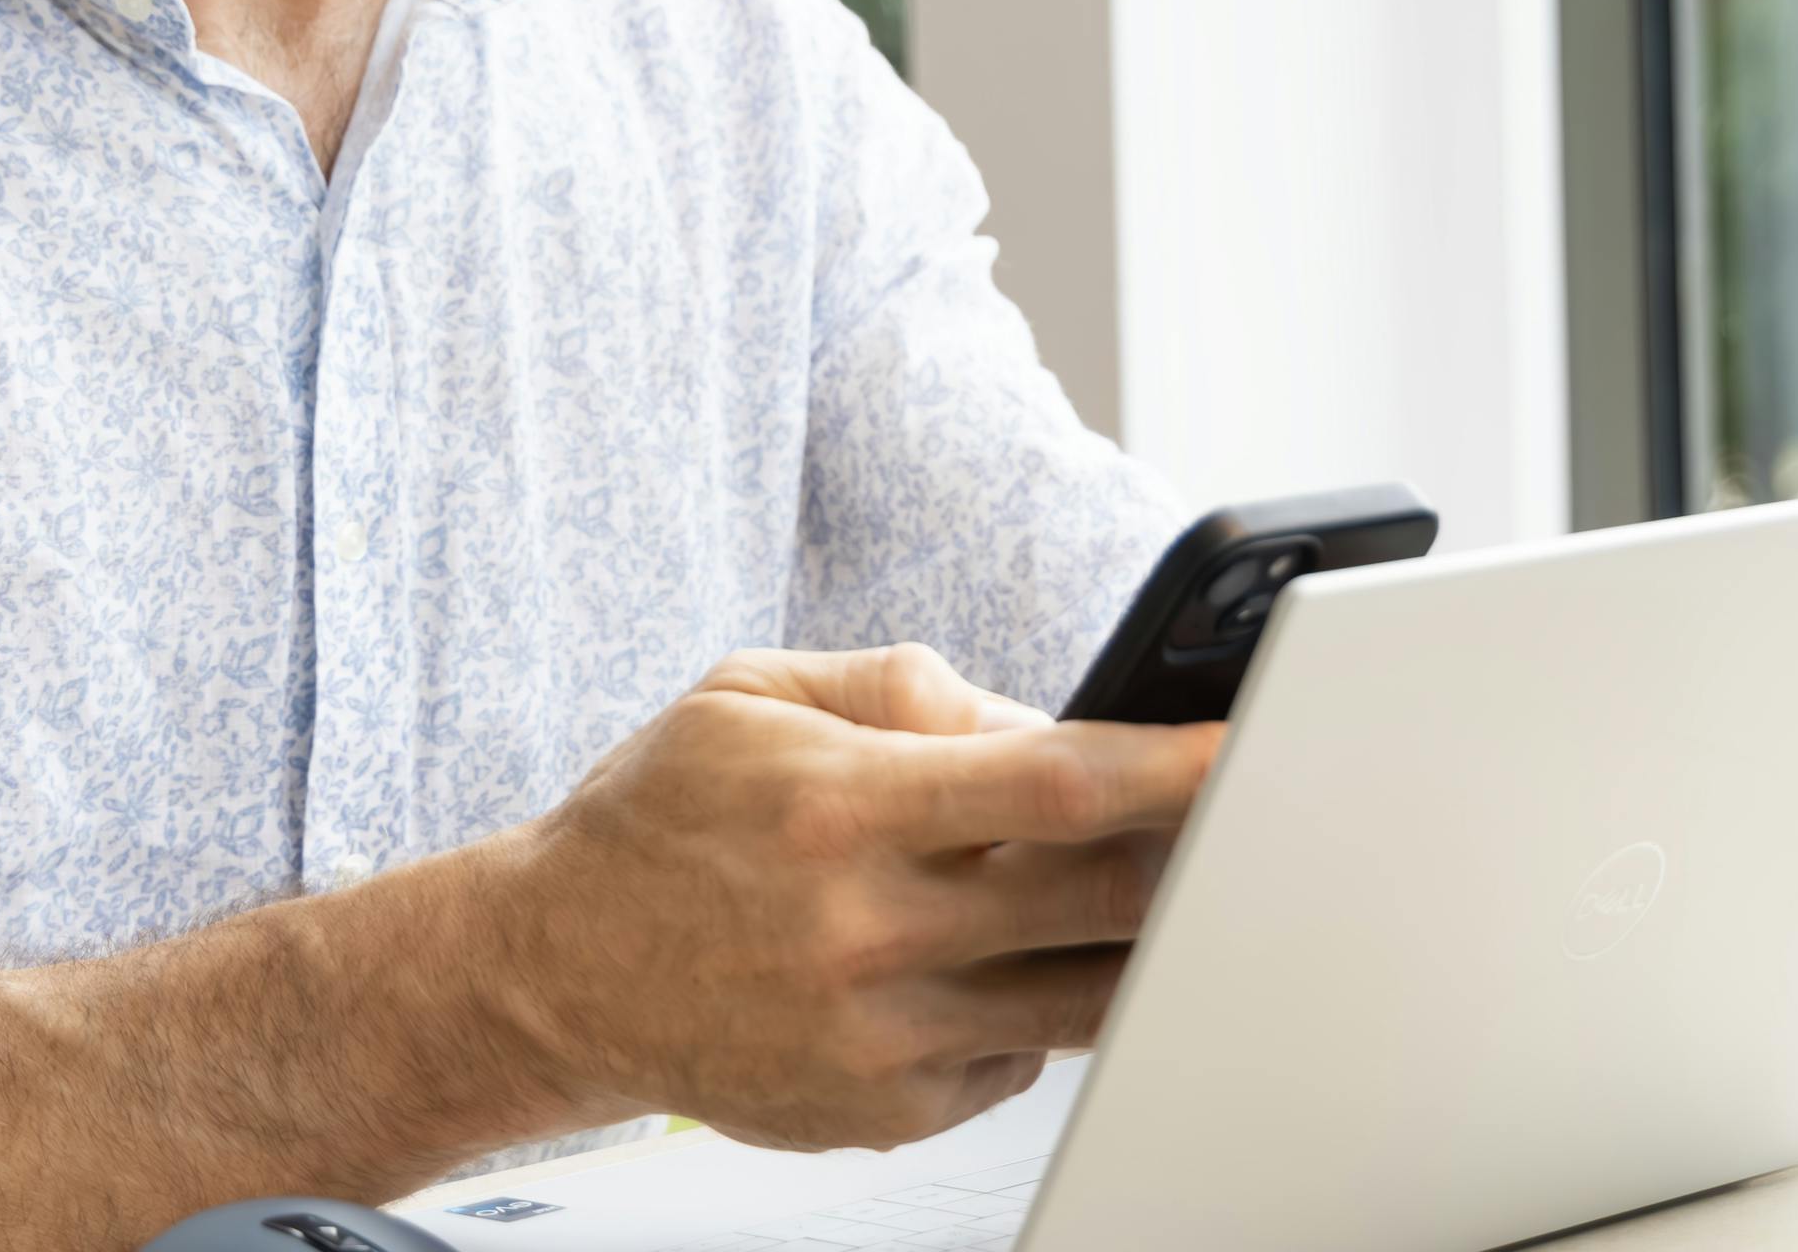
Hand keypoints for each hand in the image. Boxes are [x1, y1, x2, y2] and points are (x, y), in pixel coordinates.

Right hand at [486, 643, 1220, 1151]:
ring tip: (1134, 893)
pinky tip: (989, 961)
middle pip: (1096, 902)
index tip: (1245, 749)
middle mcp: (865, 930)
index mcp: (843, 805)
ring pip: (1078, 998)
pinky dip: (1032, 1005)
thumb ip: (903, 685)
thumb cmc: (661, 818)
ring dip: (1132, 945)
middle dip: (1189, 860)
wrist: (553, 969)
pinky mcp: (882, 1111)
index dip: (1171, 768)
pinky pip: (1016, 1058)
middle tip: (1236, 823)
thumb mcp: (754, 692)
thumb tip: (1036, 715)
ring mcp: (878, 1037)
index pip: (1055, 784)